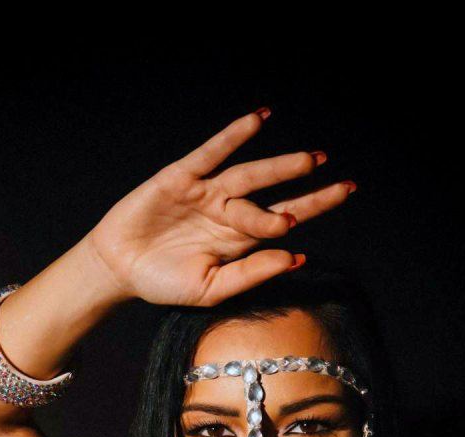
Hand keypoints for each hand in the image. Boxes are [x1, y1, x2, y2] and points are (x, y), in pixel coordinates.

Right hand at [86, 108, 355, 307]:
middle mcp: (228, 213)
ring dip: (281, 166)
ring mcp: (206, 193)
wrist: (118, 269)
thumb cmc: (164, 283)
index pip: (281, 222)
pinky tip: (258, 120)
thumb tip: (295, 257)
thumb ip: (251, 273)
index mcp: (238, 240)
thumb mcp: (211, 289)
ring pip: (250, 176)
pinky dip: (234, 135)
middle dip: (309, 188)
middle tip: (346, 185)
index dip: (306, 212)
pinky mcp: (182, 177)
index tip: (332, 204)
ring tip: (312, 160)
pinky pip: (212, 153)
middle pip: (275, 195)